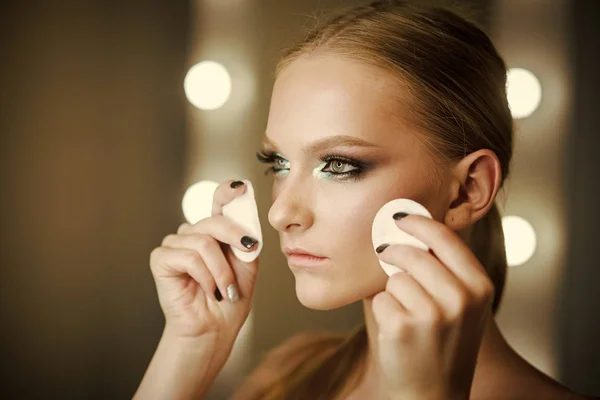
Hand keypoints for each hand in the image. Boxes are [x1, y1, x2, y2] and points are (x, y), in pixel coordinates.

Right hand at [149, 179, 259, 342]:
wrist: (215, 328)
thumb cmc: (230, 298)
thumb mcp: (247, 264)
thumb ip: (247, 239)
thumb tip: (246, 224)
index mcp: (214, 232)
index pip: (218, 203)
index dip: (227, 192)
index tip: (241, 187)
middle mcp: (192, 233)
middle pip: (214, 221)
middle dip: (235, 238)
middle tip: (248, 254)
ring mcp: (175, 244)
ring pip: (204, 242)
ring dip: (221, 270)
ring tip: (224, 289)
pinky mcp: (160, 258)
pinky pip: (189, 257)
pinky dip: (205, 276)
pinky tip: (206, 289)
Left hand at [372, 214, 493, 399]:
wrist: (433, 394)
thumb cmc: (443, 343)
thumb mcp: (461, 304)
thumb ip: (442, 268)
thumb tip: (406, 227)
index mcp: (480, 286)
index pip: (444, 237)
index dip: (418, 223)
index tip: (399, 217)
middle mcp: (462, 298)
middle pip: (412, 253)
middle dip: (394, 254)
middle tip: (387, 258)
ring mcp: (433, 314)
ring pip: (394, 277)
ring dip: (392, 292)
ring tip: (407, 315)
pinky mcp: (404, 327)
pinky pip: (380, 299)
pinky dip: (382, 311)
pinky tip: (398, 331)